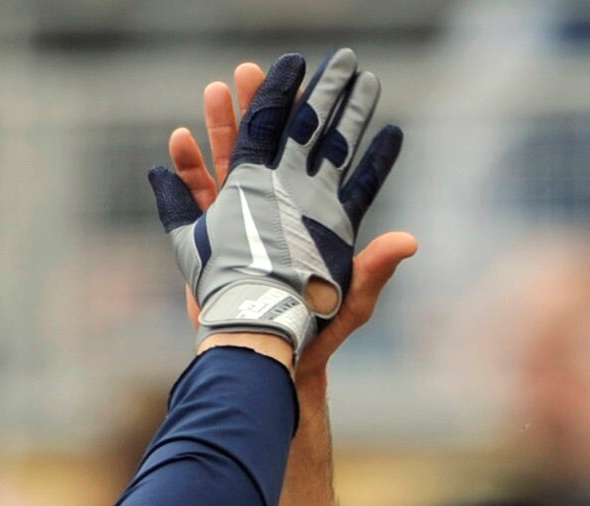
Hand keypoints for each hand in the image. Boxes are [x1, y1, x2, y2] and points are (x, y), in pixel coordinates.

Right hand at [149, 50, 403, 357]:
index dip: (336, 123)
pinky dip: (187, 169)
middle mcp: (281, 206)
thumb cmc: (318, 328)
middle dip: (275, 105)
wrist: (275, 354)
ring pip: (232, 159)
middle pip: (278, 144)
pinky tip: (181, 138)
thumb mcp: (353, 299)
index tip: (343, 87)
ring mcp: (245, 217)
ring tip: (219, 86)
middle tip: (272, 67)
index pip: (328, 157)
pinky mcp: (213, 238)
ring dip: (225, 122)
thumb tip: (408, 240)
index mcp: (317, 212)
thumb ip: (374, 268)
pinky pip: (195, 196)